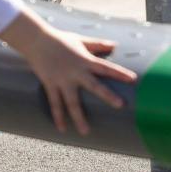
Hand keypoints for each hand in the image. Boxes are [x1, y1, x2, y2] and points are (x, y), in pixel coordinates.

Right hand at [0, 14, 137, 133]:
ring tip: (86, 132)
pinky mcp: (50, 85)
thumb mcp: (81, 40)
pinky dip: (58, 117)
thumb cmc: (60, 39)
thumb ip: (98, 44)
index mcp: (85, 60)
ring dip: (79, 118)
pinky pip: (55, 104)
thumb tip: (115, 45)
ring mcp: (62, 80)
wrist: (36, 40)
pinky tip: (62, 129)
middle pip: (94, 86)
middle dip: (108, 95)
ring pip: (72, 102)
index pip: (106, 67)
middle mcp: (75, 71)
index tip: (133, 79)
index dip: (120, 73)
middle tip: (120, 105)